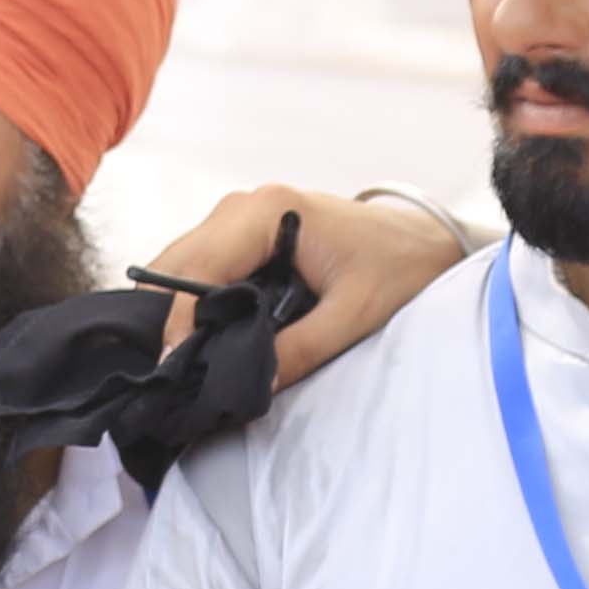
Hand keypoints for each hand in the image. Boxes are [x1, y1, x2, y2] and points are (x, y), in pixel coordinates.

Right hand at [138, 187, 472, 386]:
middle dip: (167, 314)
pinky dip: (190, 299)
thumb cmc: (396, 267)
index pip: (200, 265)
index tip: (173, 362)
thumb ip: (302, 348)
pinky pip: (200, 264)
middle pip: (178, 260)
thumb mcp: (353, 315)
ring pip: (181, 262)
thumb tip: (255, 382)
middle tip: (169, 368)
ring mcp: (240, 215)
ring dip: (175, 308)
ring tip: (180, 357)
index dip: (179, 317)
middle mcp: (245, 205)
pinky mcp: (243, 232)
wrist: (421, 241)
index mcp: (269, 212)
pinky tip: (198, 336)